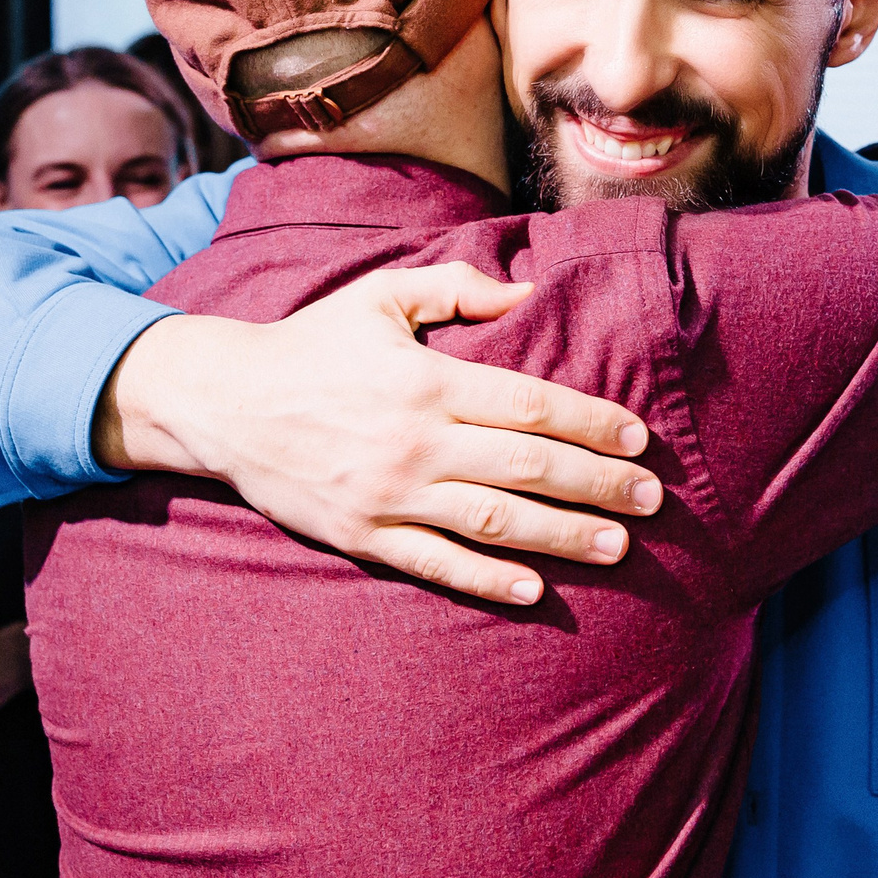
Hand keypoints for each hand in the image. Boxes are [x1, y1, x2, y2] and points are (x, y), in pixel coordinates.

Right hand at [93, 263, 659, 604]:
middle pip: (529, 467)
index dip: (593, 423)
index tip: (638, 439)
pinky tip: (534, 589)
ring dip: (563, 535)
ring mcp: (389, 494)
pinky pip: (436, 563)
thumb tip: (527, 290)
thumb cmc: (311, 345)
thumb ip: (455, 288)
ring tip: (617, 544)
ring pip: (495, 521)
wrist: (225, 403)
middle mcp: (415, 441)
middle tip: (652, 500)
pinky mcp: (362, 535)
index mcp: (427, 380)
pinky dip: (487, 579)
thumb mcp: (378, 297)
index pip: (532, 405)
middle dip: (599, 484)